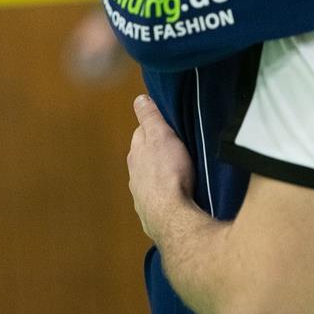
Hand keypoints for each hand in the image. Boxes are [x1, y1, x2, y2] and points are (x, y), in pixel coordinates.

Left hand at [128, 94, 194, 243]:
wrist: (171, 214)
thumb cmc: (168, 173)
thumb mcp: (161, 136)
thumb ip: (150, 118)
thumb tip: (139, 99)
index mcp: (137, 152)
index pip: (142, 132)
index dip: (155, 127)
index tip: (167, 125)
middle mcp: (135, 172)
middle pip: (145, 154)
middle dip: (157, 150)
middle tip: (177, 145)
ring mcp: (141, 192)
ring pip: (150, 175)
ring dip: (161, 171)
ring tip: (179, 169)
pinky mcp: (150, 209)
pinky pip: (157, 194)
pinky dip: (164, 190)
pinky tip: (175, 191)